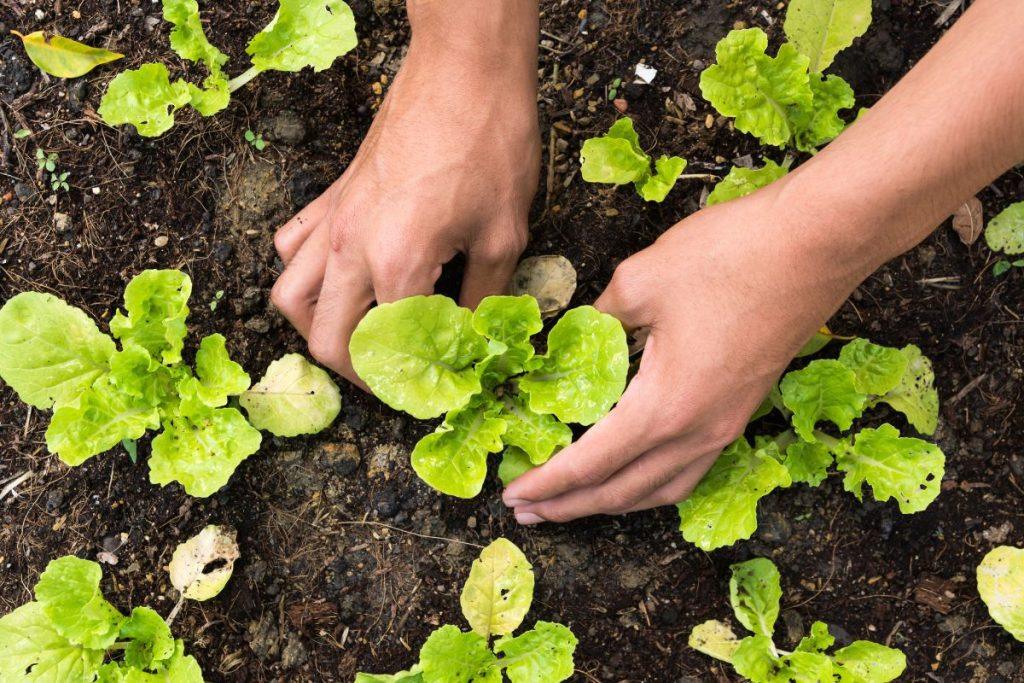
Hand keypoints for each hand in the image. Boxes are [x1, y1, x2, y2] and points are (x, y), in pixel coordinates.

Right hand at [271, 2, 539, 383]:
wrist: (464, 71)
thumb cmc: (491, 144)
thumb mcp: (504, 234)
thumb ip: (484, 298)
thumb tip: (474, 339)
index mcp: (397, 264)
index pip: (387, 350)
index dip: (411, 383)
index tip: (433, 392)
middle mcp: (351, 248)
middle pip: (325, 339)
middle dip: (357, 373)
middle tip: (393, 379)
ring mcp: (334, 220)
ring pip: (290, 296)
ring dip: (317, 329)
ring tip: (357, 337)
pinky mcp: (333, 195)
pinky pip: (294, 246)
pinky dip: (305, 275)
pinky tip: (339, 278)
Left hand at [503, 184, 875, 522]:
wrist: (818, 243)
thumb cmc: (729, 256)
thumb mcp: (640, 280)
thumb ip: (596, 320)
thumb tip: (572, 338)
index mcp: (664, 407)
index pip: (590, 464)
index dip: (547, 484)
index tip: (512, 494)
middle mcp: (697, 432)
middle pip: (622, 491)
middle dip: (570, 505)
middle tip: (526, 510)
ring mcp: (726, 426)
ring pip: (660, 490)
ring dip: (612, 502)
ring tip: (573, 503)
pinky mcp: (743, 411)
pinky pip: (689, 470)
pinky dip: (651, 484)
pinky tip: (635, 473)